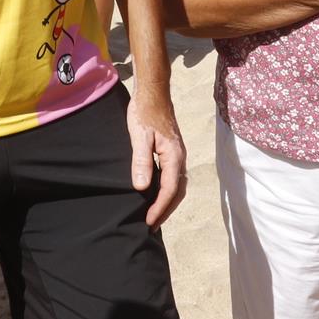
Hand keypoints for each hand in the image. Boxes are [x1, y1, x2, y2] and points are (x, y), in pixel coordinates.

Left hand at [127, 91, 187, 228]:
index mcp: (174, 156)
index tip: (148, 221)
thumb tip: (142, 188)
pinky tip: (155, 193)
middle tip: (151, 225)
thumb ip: (141, 161)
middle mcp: (180, 158)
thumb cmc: (144, 112)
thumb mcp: (139, 136)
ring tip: (154, 215)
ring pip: (177, 185)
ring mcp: (178, 155)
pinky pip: (173, 177)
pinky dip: (167, 191)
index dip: (159, 208)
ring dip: (167, 202)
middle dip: (166, 210)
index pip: (169, 190)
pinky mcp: (172, 152)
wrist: (153, 93)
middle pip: (177, 191)